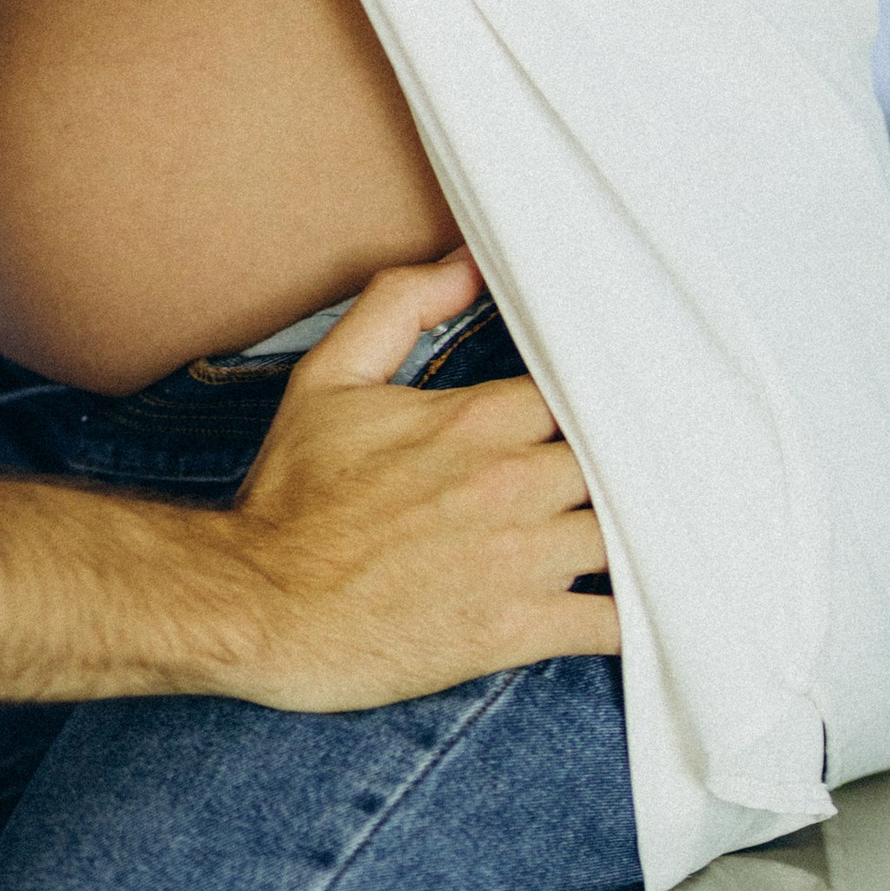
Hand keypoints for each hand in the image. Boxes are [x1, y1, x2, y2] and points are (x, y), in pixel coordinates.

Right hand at [215, 255, 621, 709]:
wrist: (259, 603)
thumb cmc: (292, 496)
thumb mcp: (328, 378)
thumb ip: (400, 306)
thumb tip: (468, 261)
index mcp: (475, 420)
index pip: (581, 390)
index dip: (592, 401)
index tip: (590, 415)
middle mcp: (510, 483)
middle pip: (617, 461)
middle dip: (617, 467)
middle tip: (618, 476)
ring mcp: (520, 559)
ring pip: (626, 535)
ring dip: (630, 536)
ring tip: (628, 537)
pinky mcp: (518, 629)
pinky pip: (612, 623)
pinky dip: (630, 617)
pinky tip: (627, 608)